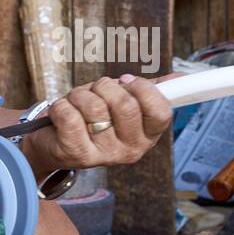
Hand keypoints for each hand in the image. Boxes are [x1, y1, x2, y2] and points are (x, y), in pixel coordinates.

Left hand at [26, 74, 172, 172]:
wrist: (54, 143)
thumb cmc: (92, 118)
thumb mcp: (123, 102)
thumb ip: (149, 91)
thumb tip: (179, 78)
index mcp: (147, 136)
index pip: (161, 111)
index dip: (143, 89)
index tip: (126, 82)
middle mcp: (131, 150)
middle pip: (125, 104)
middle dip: (104, 87)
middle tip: (95, 93)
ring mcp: (105, 156)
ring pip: (94, 106)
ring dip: (80, 95)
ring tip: (76, 104)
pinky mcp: (77, 154)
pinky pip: (69, 114)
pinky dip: (61, 106)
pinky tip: (62, 116)